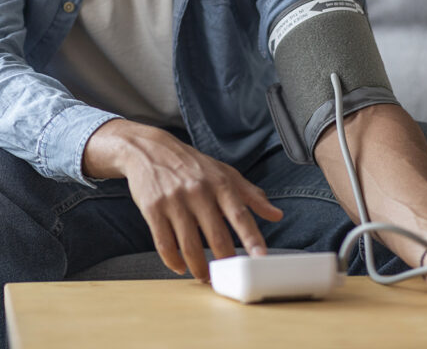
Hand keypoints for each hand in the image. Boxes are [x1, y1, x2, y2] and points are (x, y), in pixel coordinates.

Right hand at [83, 120, 283, 280]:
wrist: (150, 149)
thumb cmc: (193, 165)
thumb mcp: (224, 173)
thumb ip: (251, 195)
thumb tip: (277, 215)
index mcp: (219, 183)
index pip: (239, 214)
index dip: (251, 237)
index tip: (260, 257)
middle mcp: (198, 191)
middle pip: (216, 236)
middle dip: (225, 261)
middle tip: (230, 277)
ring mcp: (174, 201)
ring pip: (189, 245)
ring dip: (199, 268)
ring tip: (205, 277)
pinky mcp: (152, 209)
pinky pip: (164, 243)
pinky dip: (173, 261)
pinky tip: (180, 267)